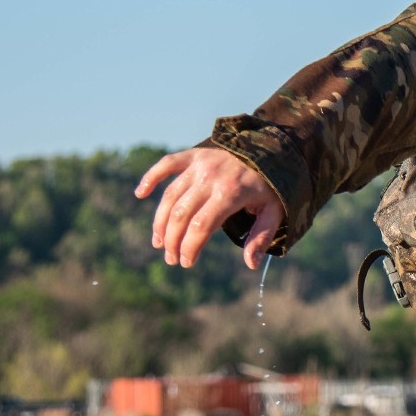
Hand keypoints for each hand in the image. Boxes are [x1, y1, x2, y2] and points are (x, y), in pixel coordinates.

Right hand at [136, 143, 285, 269]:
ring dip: (160, 221)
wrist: (273, 150)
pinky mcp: (193, 155)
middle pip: (181, 214)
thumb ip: (261, 236)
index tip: (186, 262)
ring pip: (170, 195)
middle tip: (171, 258)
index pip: (202, 225)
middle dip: (173, 240)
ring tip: (159, 242)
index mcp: (231, 193)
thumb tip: (250, 265)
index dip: (190, 246)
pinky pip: (166, 164)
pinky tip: (140, 194)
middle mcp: (210, 178)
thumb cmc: (273, 187)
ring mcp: (199, 165)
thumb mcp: (275, 212)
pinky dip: (150, 178)